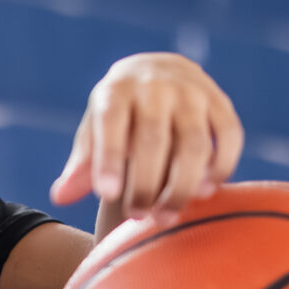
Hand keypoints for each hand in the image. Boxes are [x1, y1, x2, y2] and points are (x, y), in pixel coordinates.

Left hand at [50, 52, 243, 224]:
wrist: (158, 72)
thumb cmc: (119, 114)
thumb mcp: (95, 131)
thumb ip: (82, 165)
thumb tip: (60, 197)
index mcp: (116, 91)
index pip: (111, 122)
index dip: (109, 158)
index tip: (107, 195)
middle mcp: (155, 86)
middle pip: (153, 138)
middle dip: (146, 183)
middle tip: (137, 216)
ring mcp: (192, 92)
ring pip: (195, 143)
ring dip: (183, 185)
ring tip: (167, 215)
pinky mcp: (221, 103)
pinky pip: (228, 137)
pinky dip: (221, 167)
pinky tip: (205, 192)